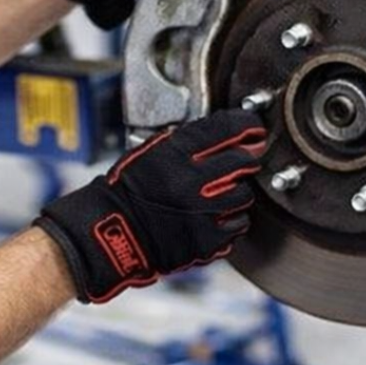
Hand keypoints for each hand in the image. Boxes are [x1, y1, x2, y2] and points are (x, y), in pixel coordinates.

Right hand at [35, 109, 266, 302]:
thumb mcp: (151, 151)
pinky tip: (215, 214)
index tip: (253, 127)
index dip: (247, 123)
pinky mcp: (207, 241)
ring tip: (221, 192)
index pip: (228, 128)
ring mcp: (202, 213)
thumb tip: (227, 132)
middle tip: (239, 160)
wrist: (113, 234)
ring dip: (238, 190)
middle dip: (245, 158)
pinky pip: (239, 224)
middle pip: (244, 161)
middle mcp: (192, 181)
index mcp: (176, 153)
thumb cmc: (129, 189)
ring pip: (245, 194)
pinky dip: (232, 218)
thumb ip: (187, 140)